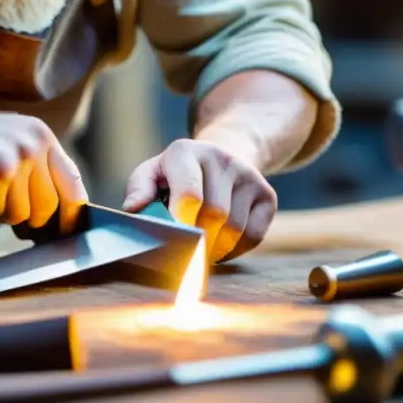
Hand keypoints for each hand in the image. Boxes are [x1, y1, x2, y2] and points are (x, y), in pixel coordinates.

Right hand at [0, 111, 87, 233]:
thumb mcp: (10, 144)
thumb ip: (36, 171)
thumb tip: (60, 216)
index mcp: (41, 136)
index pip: (72, 182)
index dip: (71, 212)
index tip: (68, 230)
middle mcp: (34, 144)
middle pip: (48, 206)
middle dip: (27, 215)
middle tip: (1, 201)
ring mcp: (16, 156)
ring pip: (22, 213)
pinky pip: (0, 212)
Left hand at [122, 139, 277, 262]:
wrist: (222, 157)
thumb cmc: (176, 175)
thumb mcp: (151, 173)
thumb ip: (139, 189)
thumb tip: (134, 208)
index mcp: (186, 151)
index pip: (190, 192)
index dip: (182, 222)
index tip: (175, 242)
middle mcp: (221, 158)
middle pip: (215, 215)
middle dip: (198, 240)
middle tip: (185, 251)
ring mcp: (248, 176)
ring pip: (234, 229)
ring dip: (214, 249)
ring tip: (200, 247)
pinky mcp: (268, 194)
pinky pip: (254, 235)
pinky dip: (235, 250)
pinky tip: (220, 243)